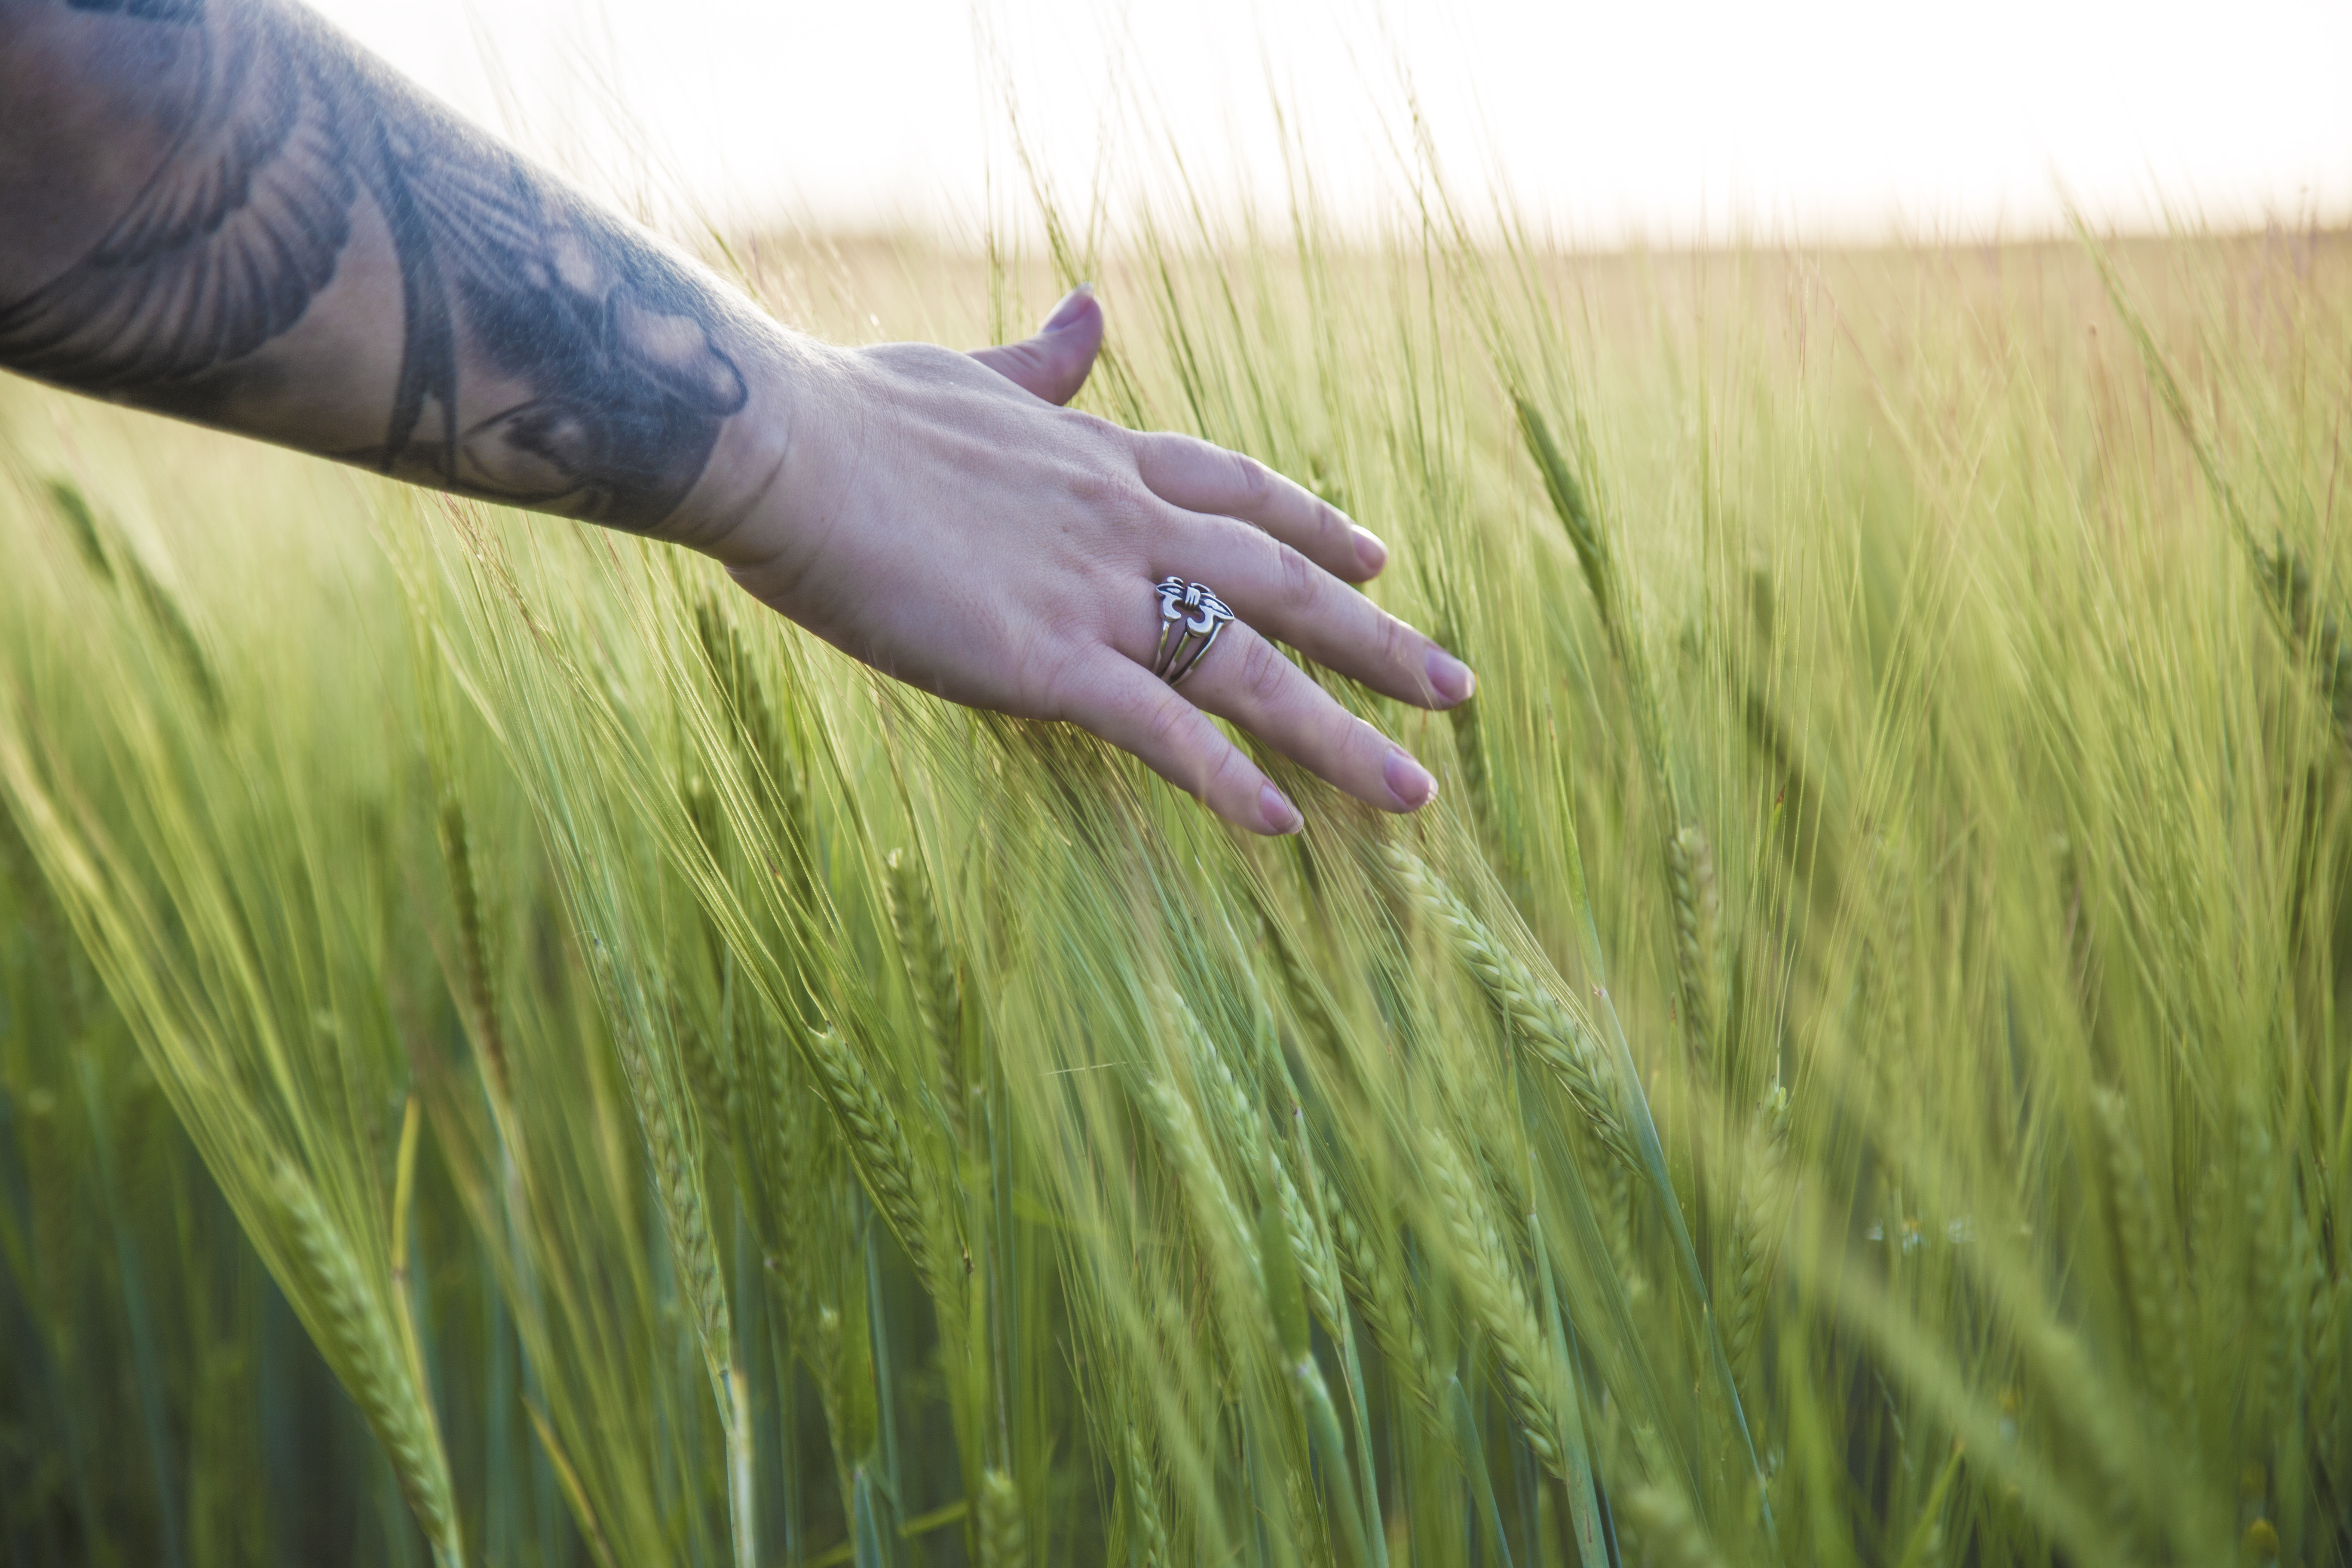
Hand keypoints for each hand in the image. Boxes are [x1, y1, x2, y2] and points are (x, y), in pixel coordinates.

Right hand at [711, 286, 1475, 835]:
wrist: (782, 446)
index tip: (1374, 555)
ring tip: (1418, 790)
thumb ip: (1043, 363)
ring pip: (1251, 670)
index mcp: (1103, 461)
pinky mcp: (1046, 662)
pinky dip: (1227, 779)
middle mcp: (1126, 525)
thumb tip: (1092, 307)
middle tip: (1457, 688)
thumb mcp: (966, 373)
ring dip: (1342, 733)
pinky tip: (1283, 825)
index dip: (1314, 527)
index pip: (1240, 493)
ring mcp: (1094, 595)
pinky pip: (1161, 731)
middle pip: (1283, 587)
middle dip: (1377, 640)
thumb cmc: (850, 411)